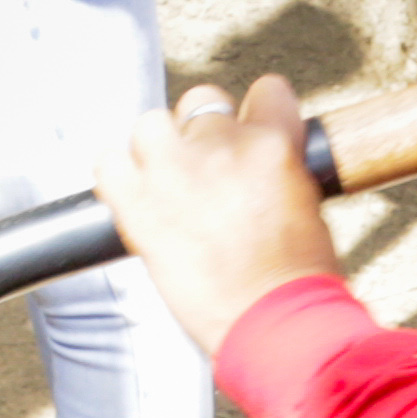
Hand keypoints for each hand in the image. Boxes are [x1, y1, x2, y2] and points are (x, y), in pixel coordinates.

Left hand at [92, 76, 345, 359]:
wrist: (275, 325)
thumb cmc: (298, 281)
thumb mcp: (308, 205)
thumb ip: (277, 168)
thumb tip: (260, 163)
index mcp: (272, 143)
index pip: (266, 92)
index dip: (256, 116)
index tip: (250, 137)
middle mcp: (222, 145)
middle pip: (202, 103)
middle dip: (204, 135)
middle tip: (208, 174)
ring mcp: (175, 171)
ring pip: (151, 125)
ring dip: (159, 150)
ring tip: (170, 187)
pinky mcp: (138, 204)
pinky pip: (109, 163)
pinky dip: (118, 177)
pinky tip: (136, 199)